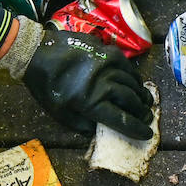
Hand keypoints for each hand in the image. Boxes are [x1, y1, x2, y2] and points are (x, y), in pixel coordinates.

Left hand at [22, 30, 153, 138]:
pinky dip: (135, 78)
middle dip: (142, 112)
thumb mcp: (59, 112)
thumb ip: (80, 125)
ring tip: (145, 103)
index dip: (137, 129)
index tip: (147, 133)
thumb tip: (98, 132)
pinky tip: (136, 84)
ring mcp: (108, 65)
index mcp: (91, 102)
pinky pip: (128, 67)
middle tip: (147, 118)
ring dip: (141, 95)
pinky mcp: (109, 51)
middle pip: (132, 101)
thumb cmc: (46, 85)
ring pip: (133, 83)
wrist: (37, 53)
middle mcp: (105, 83)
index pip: (122, 120)